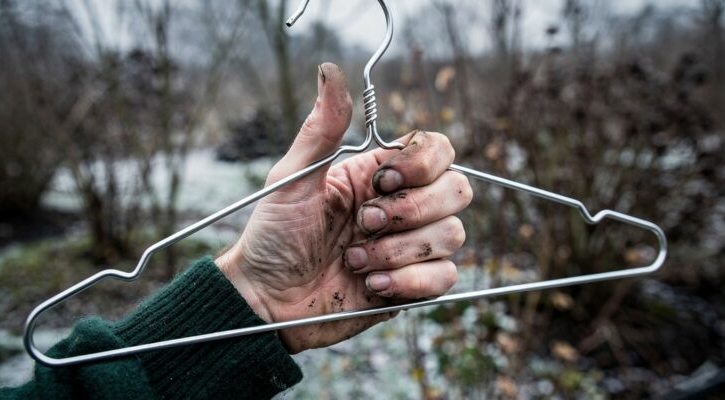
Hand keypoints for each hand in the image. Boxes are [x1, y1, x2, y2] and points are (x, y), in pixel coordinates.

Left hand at [217, 63, 471, 352]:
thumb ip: (321, 128)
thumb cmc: (273, 237)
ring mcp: (410, 247)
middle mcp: (401, 207)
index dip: (423, 164)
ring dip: (399, 251)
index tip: (384, 181)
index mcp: (378, 175)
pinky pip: (445, 277)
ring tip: (354, 261)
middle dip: (411, 210)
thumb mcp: (291, 177)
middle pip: (457, 190)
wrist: (266, 300)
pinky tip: (371, 286)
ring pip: (452, 235)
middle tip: (363, 224)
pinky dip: (409, 282)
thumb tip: (329, 70)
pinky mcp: (413, 286)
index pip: (438, 151)